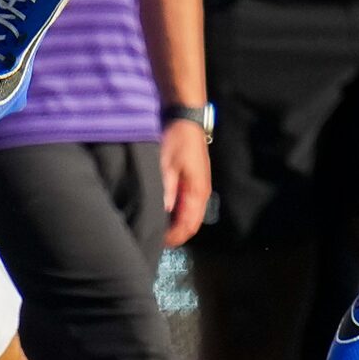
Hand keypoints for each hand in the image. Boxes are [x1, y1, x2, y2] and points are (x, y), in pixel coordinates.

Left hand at [160, 117, 211, 246]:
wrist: (186, 119)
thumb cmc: (177, 140)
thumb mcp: (167, 163)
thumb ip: (167, 189)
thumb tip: (163, 212)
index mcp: (197, 191)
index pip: (188, 226)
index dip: (174, 237)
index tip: (158, 240)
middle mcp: (202, 193)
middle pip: (192, 224)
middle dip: (176, 234)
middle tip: (156, 236)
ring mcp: (200, 187)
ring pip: (191, 216)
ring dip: (178, 224)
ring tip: (159, 226)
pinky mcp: (196, 181)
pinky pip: (190, 206)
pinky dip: (179, 213)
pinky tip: (166, 211)